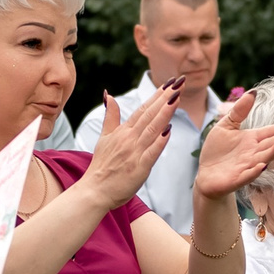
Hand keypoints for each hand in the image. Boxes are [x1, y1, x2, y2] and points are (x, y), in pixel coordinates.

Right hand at [79, 81, 181, 211]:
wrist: (94, 190)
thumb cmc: (101, 166)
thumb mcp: (105, 137)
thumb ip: (110, 116)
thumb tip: (108, 94)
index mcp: (123, 131)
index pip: (143, 109)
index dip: (157, 95)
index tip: (170, 83)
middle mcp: (129, 139)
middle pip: (150, 114)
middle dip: (165, 97)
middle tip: (179, 82)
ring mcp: (134, 152)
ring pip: (152, 129)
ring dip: (165, 112)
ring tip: (176, 97)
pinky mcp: (139, 167)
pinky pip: (151, 151)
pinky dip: (160, 140)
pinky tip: (169, 129)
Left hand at [190, 89, 273, 200]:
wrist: (206, 174)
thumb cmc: (217, 150)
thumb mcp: (226, 126)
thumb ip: (239, 111)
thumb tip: (252, 92)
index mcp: (251, 140)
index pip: (268, 133)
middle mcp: (252, 153)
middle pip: (268, 145)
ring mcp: (246, 166)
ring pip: (262, 159)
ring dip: (271, 153)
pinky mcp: (236, 179)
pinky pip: (247, 175)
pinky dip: (254, 171)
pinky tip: (261, 165)